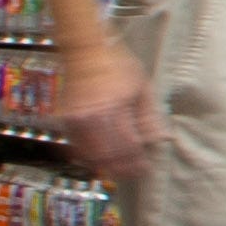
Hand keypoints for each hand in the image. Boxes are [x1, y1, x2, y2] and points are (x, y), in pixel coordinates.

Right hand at [52, 33, 155, 176]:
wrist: (84, 51)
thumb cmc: (117, 65)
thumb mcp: (141, 87)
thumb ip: (149, 116)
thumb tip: (160, 139)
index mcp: (115, 107)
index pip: (128, 145)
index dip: (137, 161)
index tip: (146, 168)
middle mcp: (92, 116)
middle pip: (108, 155)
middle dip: (122, 168)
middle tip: (133, 174)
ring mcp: (75, 119)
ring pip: (90, 155)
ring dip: (105, 167)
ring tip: (119, 172)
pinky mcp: (65, 120)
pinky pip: (76, 148)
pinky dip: (88, 158)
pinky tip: (99, 162)